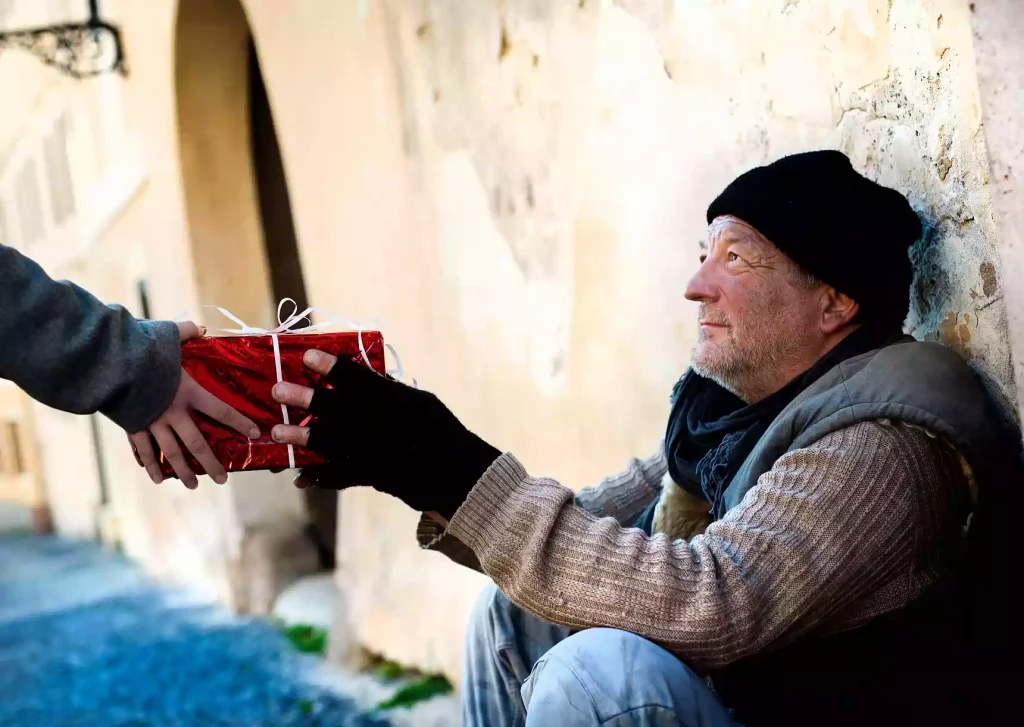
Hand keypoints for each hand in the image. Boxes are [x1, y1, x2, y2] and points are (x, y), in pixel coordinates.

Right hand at [129, 321, 259, 487]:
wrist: (108, 364)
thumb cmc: (142, 349)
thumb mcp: (168, 335)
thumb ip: (187, 333)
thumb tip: (201, 328)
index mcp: (188, 392)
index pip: (221, 410)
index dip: (239, 422)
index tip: (254, 433)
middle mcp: (173, 413)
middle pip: (196, 444)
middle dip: (210, 464)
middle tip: (222, 479)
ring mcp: (152, 423)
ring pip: (171, 454)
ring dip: (182, 471)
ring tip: (193, 486)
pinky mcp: (132, 426)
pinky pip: (142, 450)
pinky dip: (149, 464)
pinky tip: (156, 477)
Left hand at [270, 349, 499, 518]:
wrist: (456, 473)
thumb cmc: (440, 429)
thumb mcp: (419, 401)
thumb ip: (389, 391)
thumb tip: (363, 380)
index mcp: (392, 399)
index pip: (356, 377)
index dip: (329, 366)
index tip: (307, 356)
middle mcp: (377, 424)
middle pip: (333, 408)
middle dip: (303, 399)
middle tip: (277, 391)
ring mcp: (371, 452)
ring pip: (328, 443)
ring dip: (300, 438)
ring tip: (277, 433)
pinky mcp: (370, 475)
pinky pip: (339, 476)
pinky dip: (318, 477)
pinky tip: (299, 476)